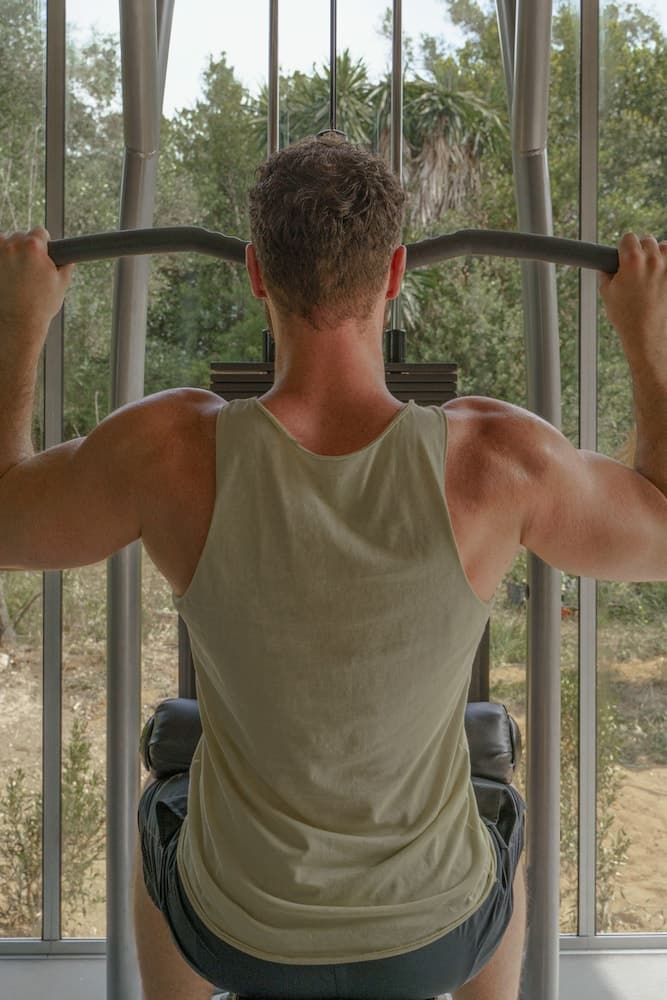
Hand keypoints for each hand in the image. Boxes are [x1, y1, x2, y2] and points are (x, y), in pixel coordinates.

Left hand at [0, 228, 73, 358]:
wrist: (17, 323)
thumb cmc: (40, 305)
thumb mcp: (61, 284)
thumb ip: (65, 265)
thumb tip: (68, 257)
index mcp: (33, 247)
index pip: (39, 232)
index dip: (44, 243)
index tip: (43, 252)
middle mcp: (12, 245)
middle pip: (20, 237)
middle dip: (26, 250)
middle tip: (30, 270)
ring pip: (4, 244)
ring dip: (9, 253)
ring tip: (16, 274)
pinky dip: (1, 261)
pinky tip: (6, 275)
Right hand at [599, 232, 666, 375]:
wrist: (646, 334)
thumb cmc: (626, 317)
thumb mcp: (607, 294)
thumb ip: (607, 275)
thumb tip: (607, 268)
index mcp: (632, 261)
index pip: (628, 238)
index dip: (624, 247)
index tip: (623, 255)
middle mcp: (653, 260)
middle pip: (648, 241)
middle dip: (642, 251)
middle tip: (637, 267)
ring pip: (665, 247)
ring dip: (659, 254)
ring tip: (653, 270)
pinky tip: (662, 274)